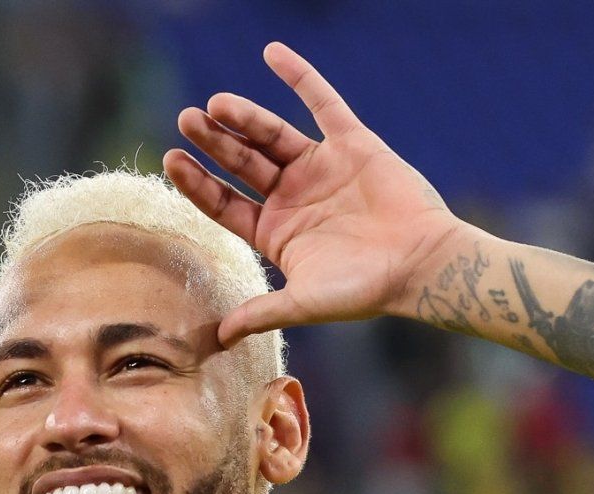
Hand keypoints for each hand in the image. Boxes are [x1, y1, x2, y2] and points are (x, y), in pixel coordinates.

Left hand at [165, 43, 462, 346]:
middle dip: (213, 143)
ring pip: (272, 134)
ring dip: (243, 116)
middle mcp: (292, 197)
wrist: (423, 264)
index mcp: (275, 232)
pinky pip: (322, 102)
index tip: (171, 160)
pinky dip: (299, 77)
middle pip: (241, 164)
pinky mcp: (352, 144)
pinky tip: (272, 53)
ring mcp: (320, 168)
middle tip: (186, 120)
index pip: (223, 202)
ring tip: (215, 103)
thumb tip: (216, 339)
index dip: (196, 183)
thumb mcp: (304, 302)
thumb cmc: (366, 290)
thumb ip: (261, 312)